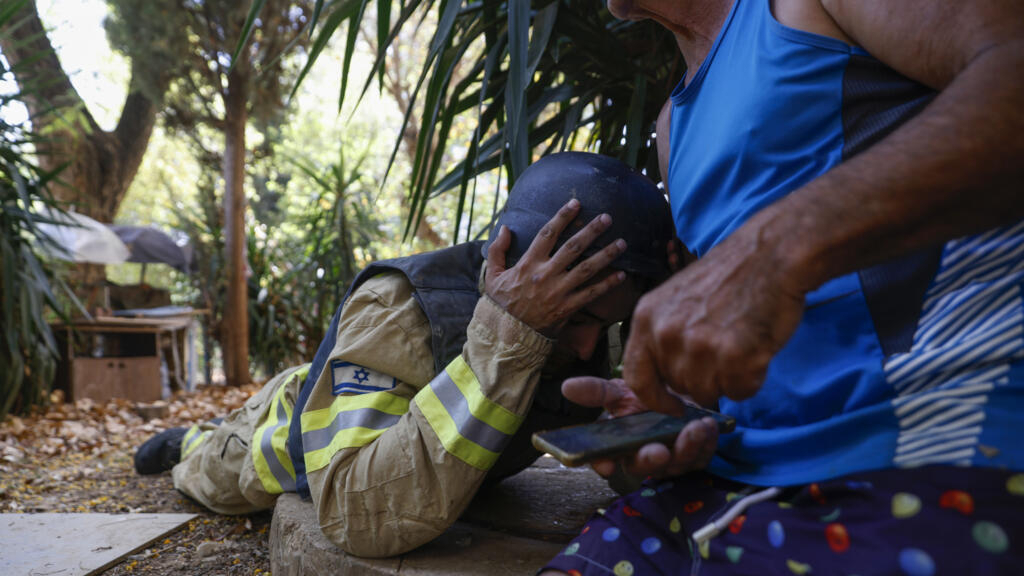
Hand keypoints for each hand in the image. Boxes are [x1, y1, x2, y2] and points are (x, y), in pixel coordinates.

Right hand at [485, 199, 626, 334]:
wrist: (507, 335)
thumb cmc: (501, 304)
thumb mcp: (492, 275)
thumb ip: (497, 250)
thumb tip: (505, 228)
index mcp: (528, 263)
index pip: (547, 233)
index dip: (562, 217)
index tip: (576, 203)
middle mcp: (545, 274)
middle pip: (573, 247)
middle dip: (592, 231)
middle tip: (608, 218)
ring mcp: (558, 291)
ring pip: (587, 269)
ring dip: (606, 254)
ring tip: (622, 243)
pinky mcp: (567, 308)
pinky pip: (591, 294)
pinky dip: (607, 285)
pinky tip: (622, 275)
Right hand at [561, 377, 718, 477]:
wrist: (683, 390)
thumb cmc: (648, 395)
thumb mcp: (621, 390)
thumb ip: (597, 392)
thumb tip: (566, 387)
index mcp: (619, 444)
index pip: (604, 460)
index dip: (602, 464)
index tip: (606, 466)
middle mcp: (642, 456)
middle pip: (641, 467)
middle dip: (649, 461)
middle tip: (658, 451)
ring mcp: (670, 460)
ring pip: (676, 464)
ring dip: (685, 448)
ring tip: (694, 428)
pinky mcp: (696, 457)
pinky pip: (701, 456)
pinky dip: (706, 442)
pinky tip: (708, 426)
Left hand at [623, 221, 805, 408]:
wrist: (770, 255)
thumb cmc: (729, 277)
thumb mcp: (677, 299)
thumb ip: (664, 336)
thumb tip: (666, 380)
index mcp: (647, 317)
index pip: (636, 377)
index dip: (655, 398)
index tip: (673, 405)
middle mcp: (666, 334)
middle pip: (679, 387)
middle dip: (702, 378)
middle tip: (724, 349)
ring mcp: (699, 347)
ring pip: (709, 393)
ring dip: (728, 379)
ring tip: (741, 345)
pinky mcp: (733, 357)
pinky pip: (739, 391)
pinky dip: (752, 379)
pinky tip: (756, 349)